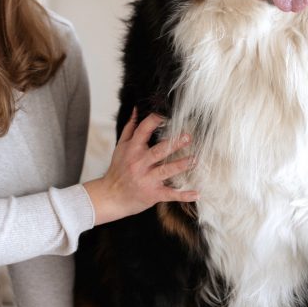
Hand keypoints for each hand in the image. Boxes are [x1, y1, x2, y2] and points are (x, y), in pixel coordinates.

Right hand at [83, 110, 198, 225]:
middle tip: (188, 137)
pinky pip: (170, 194)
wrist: (111, 196)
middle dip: (173, 144)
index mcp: (132, 149)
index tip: (167, 114)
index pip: (143, 131)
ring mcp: (146, 179)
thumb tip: (137, 110)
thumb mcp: (121, 147)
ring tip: (194, 159)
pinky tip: (196, 194)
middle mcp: (139, 163)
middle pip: (158, 151)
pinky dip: (183, 195)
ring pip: (166, 171)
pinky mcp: (153, 194)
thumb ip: (130, 128)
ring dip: (181, 165)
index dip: (155, 121)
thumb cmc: (118, 170)